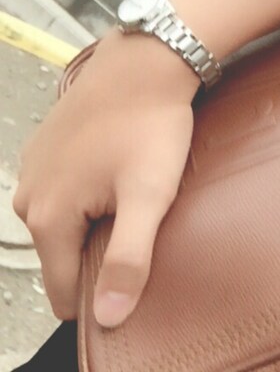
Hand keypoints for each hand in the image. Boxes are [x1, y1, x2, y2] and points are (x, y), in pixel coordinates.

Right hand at [12, 29, 199, 327]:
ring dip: (98, 218)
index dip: (101, 294)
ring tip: (133, 193)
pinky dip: (89, 191)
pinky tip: (117, 171)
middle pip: (66, 253)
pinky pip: (65, 189)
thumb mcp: (148, 195)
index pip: (64, 291)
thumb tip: (109, 316)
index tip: (133, 277)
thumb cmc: (149, 126)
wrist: (144, 63)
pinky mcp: (47, 147)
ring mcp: (35, 168)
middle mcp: (30, 196)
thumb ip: (128, 258)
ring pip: (66, 221)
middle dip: (102, 250)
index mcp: (49, 218)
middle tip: (143, 221)